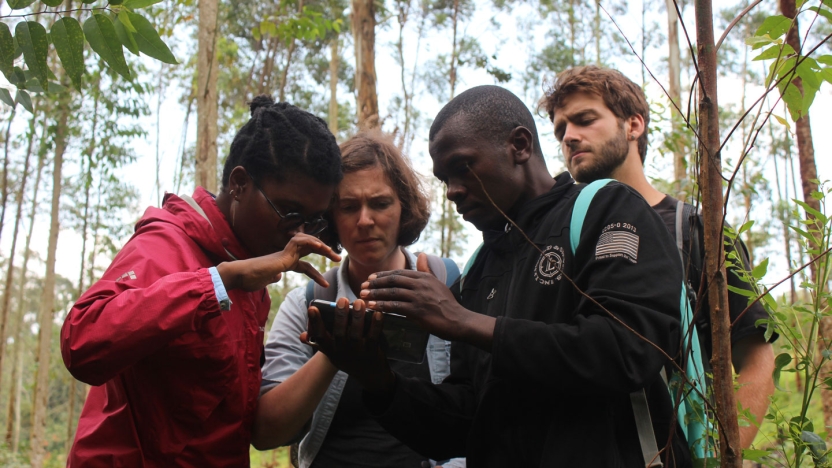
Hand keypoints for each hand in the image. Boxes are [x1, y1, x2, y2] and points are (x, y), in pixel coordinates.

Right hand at [217, 233, 340, 290]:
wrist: (239, 276)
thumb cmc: (249, 279)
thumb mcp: (265, 281)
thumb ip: (272, 277)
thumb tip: (277, 276)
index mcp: (284, 264)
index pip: (304, 265)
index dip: (316, 274)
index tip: (325, 284)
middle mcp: (286, 256)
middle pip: (310, 249)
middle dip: (325, 253)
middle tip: (338, 259)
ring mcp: (284, 253)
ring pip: (307, 242)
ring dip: (322, 246)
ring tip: (333, 254)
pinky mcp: (282, 253)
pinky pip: (299, 242)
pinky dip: (311, 242)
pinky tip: (321, 247)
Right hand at [301, 298, 395, 392]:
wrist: (369, 374)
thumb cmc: (348, 357)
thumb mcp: (332, 353)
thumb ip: (318, 342)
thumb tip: (302, 335)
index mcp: (330, 350)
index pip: (320, 336)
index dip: (315, 323)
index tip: (312, 308)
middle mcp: (342, 353)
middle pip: (339, 334)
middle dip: (340, 316)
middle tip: (342, 299)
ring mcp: (357, 353)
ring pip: (356, 335)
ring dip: (358, 318)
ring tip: (359, 302)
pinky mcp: (372, 353)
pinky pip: (373, 338)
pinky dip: (376, 325)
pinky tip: (378, 313)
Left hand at [360, 253, 495, 349]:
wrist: (458, 320)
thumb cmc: (446, 303)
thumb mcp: (437, 283)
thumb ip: (426, 270)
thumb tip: (422, 254)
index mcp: (423, 277)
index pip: (399, 273)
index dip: (382, 275)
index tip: (370, 278)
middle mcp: (420, 284)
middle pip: (392, 281)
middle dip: (376, 283)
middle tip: (362, 286)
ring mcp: (419, 297)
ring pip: (392, 293)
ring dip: (375, 294)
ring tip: (363, 295)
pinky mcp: (417, 310)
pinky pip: (395, 306)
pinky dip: (382, 306)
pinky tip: (372, 307)